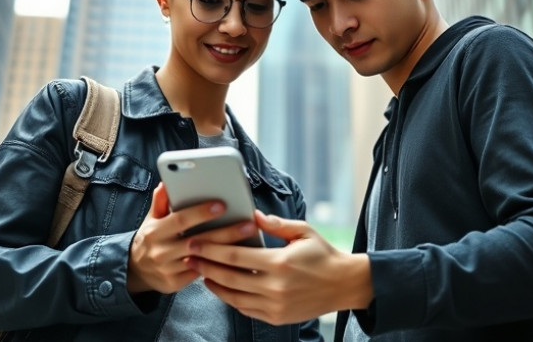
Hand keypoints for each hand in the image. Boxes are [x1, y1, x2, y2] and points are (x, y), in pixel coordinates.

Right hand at [127, 184, 259, 293]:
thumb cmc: (151, 239)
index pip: (181, 220)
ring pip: (203, 260)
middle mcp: (161, 251)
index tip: (222, 205)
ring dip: (227, 251)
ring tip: (249, 241)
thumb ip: (160, 202)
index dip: (201, 212)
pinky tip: (237, 258)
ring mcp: (169, 270)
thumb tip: (165, 183)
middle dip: (226, 233)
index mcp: (155, 232)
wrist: (136, 270)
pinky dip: (218, 266)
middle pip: (199, 241)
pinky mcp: (175, 284)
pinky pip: (201, 274)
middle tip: (248, 225)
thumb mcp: (151, 219)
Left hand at [185, 211, 372, 324]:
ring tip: (200, 273)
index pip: (235, 257)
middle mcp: (274, 287)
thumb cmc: (323, 254)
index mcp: (279, 263)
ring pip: (233, 297)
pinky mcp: (276, 317)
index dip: (211, 250)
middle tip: (189, 257)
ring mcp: (275, 305)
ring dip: (214, 285)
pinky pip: (245, 309)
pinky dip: (230, 299)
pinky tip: (221, 288)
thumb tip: (252, 214)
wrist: (344, 285)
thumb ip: (276, 224)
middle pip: (229, 278)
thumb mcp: (303, 232)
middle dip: (205, 266)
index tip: (195, 243)